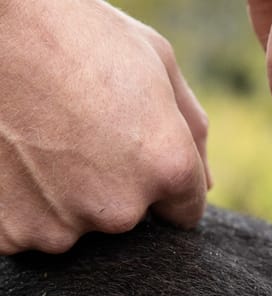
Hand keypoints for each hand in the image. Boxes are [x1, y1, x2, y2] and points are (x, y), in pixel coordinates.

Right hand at [0, 0, 209, 253]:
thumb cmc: (78, 36)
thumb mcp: (158, 65)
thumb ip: (192, 133)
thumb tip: (205, 186)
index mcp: (167, 168)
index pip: (184, 211)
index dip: (162, 181)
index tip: (134, 152)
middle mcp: (120, 210)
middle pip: (130, 219)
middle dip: (116, 186)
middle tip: (82, 134)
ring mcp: (61, 228)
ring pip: (78, 226)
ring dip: (67, 197)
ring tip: (44, 141)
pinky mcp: (10, 236)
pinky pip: (29, 232)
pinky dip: (24, 206)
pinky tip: (16, 160)